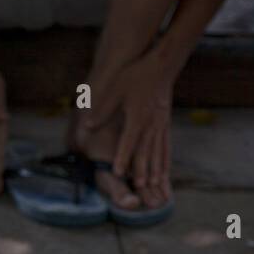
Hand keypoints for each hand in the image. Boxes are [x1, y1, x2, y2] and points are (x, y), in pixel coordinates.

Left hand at [84, 49, 172, 196]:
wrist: (162, 65)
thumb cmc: (137, 76)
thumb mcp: (116, 89)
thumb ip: (103, 109)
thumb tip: (87, 125)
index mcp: (136, 118)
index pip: (128, 142)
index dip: (123, 157)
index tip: (118, 173)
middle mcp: (150, 125)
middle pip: (146, 151)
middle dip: (143, 170)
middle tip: (139, 188)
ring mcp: (161, 126)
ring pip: (159, 152)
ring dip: (157, 170)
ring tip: (155, 185)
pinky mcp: (166, 126)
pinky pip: (166, 148)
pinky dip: (166, 162)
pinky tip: (165, 174)